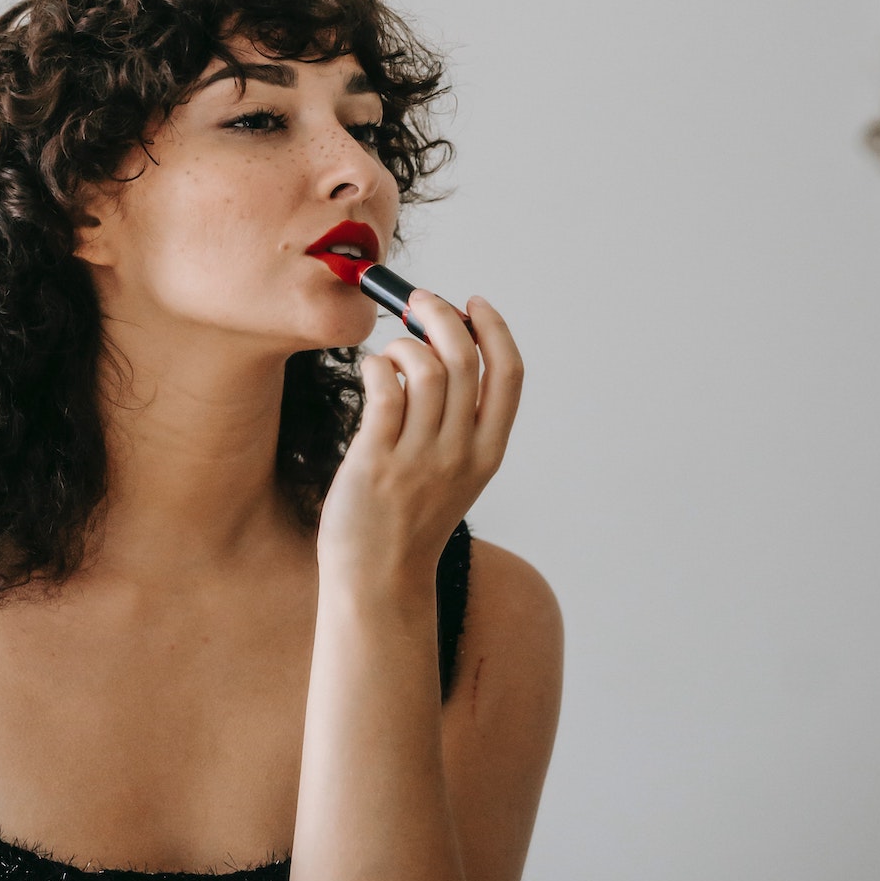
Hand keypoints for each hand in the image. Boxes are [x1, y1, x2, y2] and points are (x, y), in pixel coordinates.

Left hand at [317, 291, 523, 591]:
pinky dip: (376, 365)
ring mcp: (420, 457)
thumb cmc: (408, 520)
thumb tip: (443, 351)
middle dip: (441, 314)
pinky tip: (370, 372)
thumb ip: (458, 423)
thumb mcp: (455, 475)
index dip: (495, 329)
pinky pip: (384, 389)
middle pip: (464, 359)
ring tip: (389, 353)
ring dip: (402, 343)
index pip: (509, 374)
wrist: (378, 579)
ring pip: (424, 367)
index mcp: (488, 452)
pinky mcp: (377, 460)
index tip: (474, 303)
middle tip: (418, 301)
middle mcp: (460, 452)